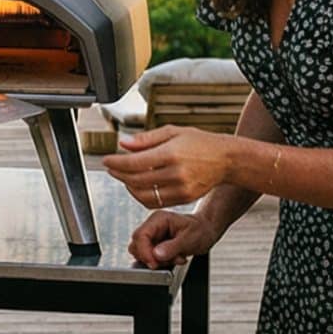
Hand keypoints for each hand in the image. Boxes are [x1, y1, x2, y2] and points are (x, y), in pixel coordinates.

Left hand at [102, 125, 238, 208]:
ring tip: (124, 176)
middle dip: (119, 174)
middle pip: (136, 179)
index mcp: (171, 153)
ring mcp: (180, 189)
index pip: (134, 162)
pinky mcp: (183, 199)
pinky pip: (155, 202)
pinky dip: (141, 196)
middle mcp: (176, 173)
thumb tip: (123, 144)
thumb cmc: (200, 142)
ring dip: (128, 186)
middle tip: (112, 168)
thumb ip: (146, 139)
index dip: (116, 163)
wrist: (225, 159)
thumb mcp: (173, 132)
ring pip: (143, 194)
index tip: (107, 160)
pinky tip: (138, 186)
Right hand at [128, 208, 224, 268]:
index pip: (140, 235)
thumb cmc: (200, 230)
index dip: (144, 252)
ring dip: (158, 261)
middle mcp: (152, 226)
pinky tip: (175, 258)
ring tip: (176, 257)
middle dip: (152, 257)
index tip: (154, 263)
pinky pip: (151, 257)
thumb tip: (156, 255)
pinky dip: (162, 262)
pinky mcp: (155, 245)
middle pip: (136, 245)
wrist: (206, 231)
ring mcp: (153, 236)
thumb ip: (172, 247)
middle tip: (170, 260)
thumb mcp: (189, 239)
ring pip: (142, 253)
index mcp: (158, 219)